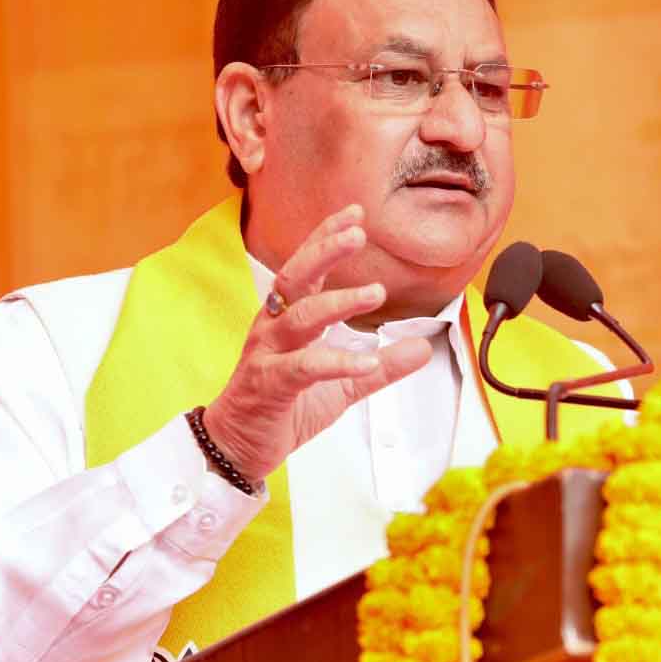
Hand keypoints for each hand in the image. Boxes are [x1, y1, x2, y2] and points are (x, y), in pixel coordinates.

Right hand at [200, 205, 431, 483]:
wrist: (238, 447)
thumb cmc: (281, 407)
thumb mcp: (340, 385)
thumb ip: (380, 366)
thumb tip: (422, 348)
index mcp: (286, 319)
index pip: (306, 269)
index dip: (327, 238)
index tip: (355, 214)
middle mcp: (273, 328)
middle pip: (296, 277)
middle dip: (325, 251)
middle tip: (358, 233)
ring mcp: (267, 354)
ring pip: (300, 317)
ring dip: (339, 301)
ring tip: (375, 292)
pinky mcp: (268, 385)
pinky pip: (303, 368)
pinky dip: (337, 362)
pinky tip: (367, 360)